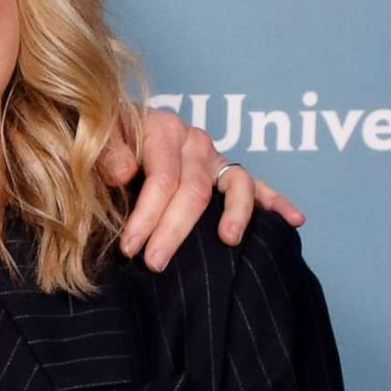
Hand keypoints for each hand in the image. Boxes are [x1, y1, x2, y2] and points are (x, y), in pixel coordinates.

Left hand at [97, 108, 306, 271]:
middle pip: (194, 189)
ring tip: (228, 241)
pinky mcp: (227, 171)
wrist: (112, 127)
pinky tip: (295, 219)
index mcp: (162, 127)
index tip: (130, 247)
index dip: (146, 215)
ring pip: (234, 185)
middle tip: (155, 263)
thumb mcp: (95, 138)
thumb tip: (124, 173)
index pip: (161, 178)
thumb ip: (106, 152)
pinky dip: (277, 200)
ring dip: (233, 215)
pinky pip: (257, 185)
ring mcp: (215, 155)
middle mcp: (194, 139)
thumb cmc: (103, 139)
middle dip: (174, 230)